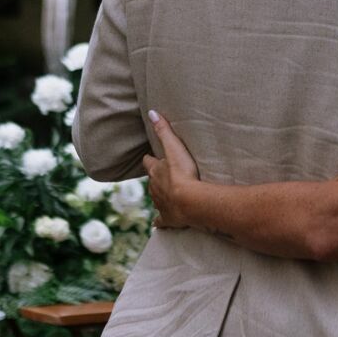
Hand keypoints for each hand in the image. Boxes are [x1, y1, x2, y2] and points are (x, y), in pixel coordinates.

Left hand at [142, 109, 202, 229]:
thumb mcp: (175, 148)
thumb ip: (164, 131)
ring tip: (166, 194)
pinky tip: (158, 224)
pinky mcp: (167, 218)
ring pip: (156, 198)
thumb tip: (152, 112)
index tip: (150, 158)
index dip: (150, 160)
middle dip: (155, 178)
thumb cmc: (183, 174)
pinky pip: (160, 220)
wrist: (189, 202)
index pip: (149, 163)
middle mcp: (154, 188)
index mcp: (156, 172)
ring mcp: (160, 204)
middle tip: (161, 176)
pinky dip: (159, 221)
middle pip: (151, 181)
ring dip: (159, 196)